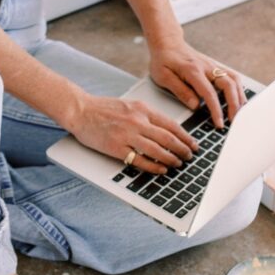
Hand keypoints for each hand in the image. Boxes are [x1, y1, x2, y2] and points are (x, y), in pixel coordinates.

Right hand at [66, 93, 200, 175]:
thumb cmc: (104, 108)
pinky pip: (140, 160)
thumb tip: (166, 129)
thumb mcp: (130, 105)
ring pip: (156, 149)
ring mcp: (126, 135)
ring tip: (178, 164)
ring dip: (171, 158)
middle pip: (167, 138)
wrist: (81, 110)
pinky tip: (161, 169)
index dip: (185, 136)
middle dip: (182, 149)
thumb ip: (146, 115)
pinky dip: (153, 166)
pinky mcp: (116, 148)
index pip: (170, 124)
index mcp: (142, 109)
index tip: (193, 143)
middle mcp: (137, 121)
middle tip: (190, 156)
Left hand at [148, 37, 246, 128]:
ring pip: (234, 80)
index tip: (219, 124)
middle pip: (228, 85)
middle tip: (233, 121)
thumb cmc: (163, 60)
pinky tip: (239, 100)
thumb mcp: (163, 76)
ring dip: (239, 97)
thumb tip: (195, 105)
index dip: (216, 110)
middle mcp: (206, 67)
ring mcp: (212, 65)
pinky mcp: (215, 66)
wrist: (167, 42)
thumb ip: (180, 90)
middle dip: (234, 104)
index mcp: (193, 70)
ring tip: (238, 113)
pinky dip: (238, 88)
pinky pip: (232, 76)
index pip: (209, 93)